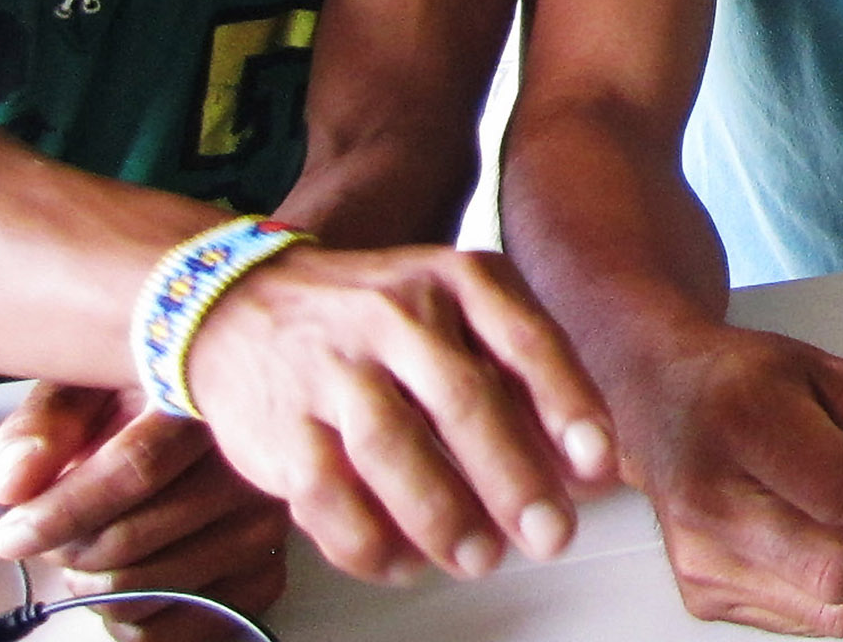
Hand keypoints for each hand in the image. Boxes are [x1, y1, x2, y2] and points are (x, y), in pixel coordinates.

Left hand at [0, 384, 287, 641]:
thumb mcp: (87, 391)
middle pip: (129, 542)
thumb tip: (17, 482)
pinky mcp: (264, 576)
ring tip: (102, 552)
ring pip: (143, 593)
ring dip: (97, 587)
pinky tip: (134, 579)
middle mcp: (252, 465)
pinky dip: (132, 621)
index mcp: (211, 407)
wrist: (206, 431)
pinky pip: (171, 630)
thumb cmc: (141, 410)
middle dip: (70, 553)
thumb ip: (44, 427)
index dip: (65, 510)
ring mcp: (264, 525)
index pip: (138, 468)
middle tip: (60, 538)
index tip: (16, 532)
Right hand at [125, 244, 616, 587]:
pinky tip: (407, 564)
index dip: (567, 405)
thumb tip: (585, 469)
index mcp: (458, 279)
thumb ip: (520, 376)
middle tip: (551, 535)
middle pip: (464, 400)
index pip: (526, 341)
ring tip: (484, 559)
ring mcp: (332, 370)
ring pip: (393, 450)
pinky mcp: (279, 427)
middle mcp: (396, 315)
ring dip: (445, 517)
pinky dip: (370, 541)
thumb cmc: (380, 318)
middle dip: (514, 478)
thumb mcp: (458, 309)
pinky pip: (327, 496)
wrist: (245, 303)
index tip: (597, 464)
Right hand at [608, 321, 842, 633]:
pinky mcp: (712, 597)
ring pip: (830, 610)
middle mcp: (714, 506)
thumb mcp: (818, 367)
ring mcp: (708, 563)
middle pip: (836, 566)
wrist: (661, 403)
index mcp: (740, 427)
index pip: (838, 492)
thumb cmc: (738, 380)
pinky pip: (810, 620)